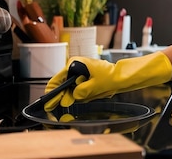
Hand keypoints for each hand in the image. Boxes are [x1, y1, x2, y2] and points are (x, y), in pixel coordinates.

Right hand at [44, 52, 171, 110]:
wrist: (121, 77)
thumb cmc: (110, 77)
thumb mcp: (94, 86)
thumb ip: (81, 92)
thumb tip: (72, 96)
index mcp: (76, 64)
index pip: (58, 78)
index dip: (53, 91)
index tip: (49, 101)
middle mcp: (76, 66)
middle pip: (62, 83)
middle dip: (61, 95)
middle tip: (57, 106)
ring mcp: (80, 73)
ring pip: (69, 87)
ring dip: (69, 96)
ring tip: (68, 104)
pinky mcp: (85, 78)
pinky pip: (76, 88)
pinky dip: (76, 95)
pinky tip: (79, 99)